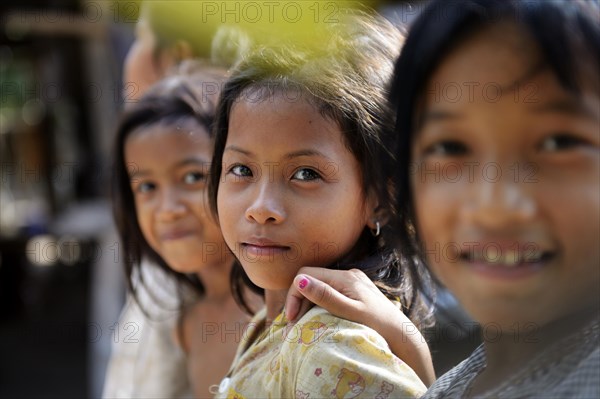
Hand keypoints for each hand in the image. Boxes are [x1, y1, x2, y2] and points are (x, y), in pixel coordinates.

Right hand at [285, 267, 435, 385]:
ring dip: (308, 305)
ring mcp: (353, 283)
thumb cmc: (378, 327)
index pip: (305, 275)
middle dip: (299, 301)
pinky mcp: (356, 292)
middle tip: (295, 327)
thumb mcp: (350, 313)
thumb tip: (300, 281)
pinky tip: (319, 321)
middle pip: (312, 281)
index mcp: (345, 277)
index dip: (294, 294)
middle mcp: (348, 275)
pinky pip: (330, 294)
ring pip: (320, 288)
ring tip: (304, 327)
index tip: (292, 319)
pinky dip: (320, 306)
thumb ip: (326, 297)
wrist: (403, 337)